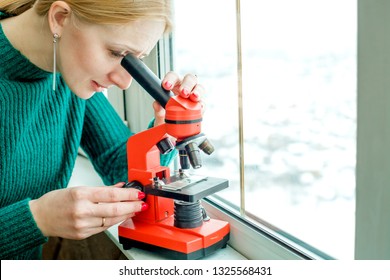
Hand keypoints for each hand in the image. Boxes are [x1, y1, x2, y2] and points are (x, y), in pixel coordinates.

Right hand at [29, 183, 146, 239]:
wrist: (40, 217)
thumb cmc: (57, 201)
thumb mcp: (79, 189)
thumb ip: (102, 189)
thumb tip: (121, 187)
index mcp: (81, 195)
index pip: (111, 194)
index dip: (129, 194)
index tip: (139, 193)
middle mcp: (82, 210)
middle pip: (114, 209)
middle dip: (132, 206)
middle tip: (142, 203)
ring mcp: (82, 224)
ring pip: (111, 220)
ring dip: (126, 215)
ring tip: (134, 209)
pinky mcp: (82, 234)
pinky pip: (103, 228)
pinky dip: (114, 222)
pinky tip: (121, 216)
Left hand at [153, 72, 203, 125]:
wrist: (175, 124)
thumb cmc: (167, 113)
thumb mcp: (160, 112)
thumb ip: (158, 109)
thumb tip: (156, 104)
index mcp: (174, 83)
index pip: (173, 76)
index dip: (170, 79)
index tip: (166, 86)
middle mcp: (186, 86)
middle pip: (189, 78)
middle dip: (186, 85)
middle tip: (183, 93)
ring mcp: (195, 94)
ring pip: (199, 87)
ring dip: (197, 91)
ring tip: (194, 98)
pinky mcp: (201, 104)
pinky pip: (203, 102)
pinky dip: (202, 104)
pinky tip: (200, 107)